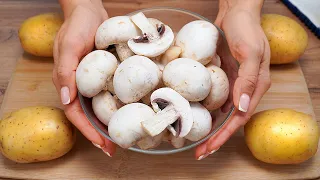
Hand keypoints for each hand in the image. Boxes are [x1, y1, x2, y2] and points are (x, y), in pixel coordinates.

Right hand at [53, 1, 115, 155]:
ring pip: (100, 107)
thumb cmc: (77, 26)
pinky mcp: (104, 74)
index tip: (101, 144)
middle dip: (100, 133)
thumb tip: (67, 99)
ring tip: (124, 137)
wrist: (89, 10)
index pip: (75, 114)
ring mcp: (93, 81)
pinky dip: (118, 105)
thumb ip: (65, 72)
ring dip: (110, 123)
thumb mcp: (69, 46)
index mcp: (67, 83)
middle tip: (115, 147)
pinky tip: (130, 112)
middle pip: (89, 115)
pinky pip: (110, 93)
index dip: (87, 131)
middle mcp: (80, 86)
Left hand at [195, 0, 270, 159]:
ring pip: (223, 112)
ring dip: (211, 127)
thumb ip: (248, 80)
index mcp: (256, 86)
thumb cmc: (246, 29)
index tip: (210, 148)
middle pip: (231, 120)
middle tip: (199, 153)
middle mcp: (246, 89)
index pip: (240, 118)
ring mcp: (235, 83)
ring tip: (196, 141)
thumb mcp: (250, 52)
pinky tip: (198, 116)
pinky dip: (209, 110)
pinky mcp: (226, 77)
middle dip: (216, 138)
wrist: (237, 13)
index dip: (225, 135)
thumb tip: (241, 108)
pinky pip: (217, 98)